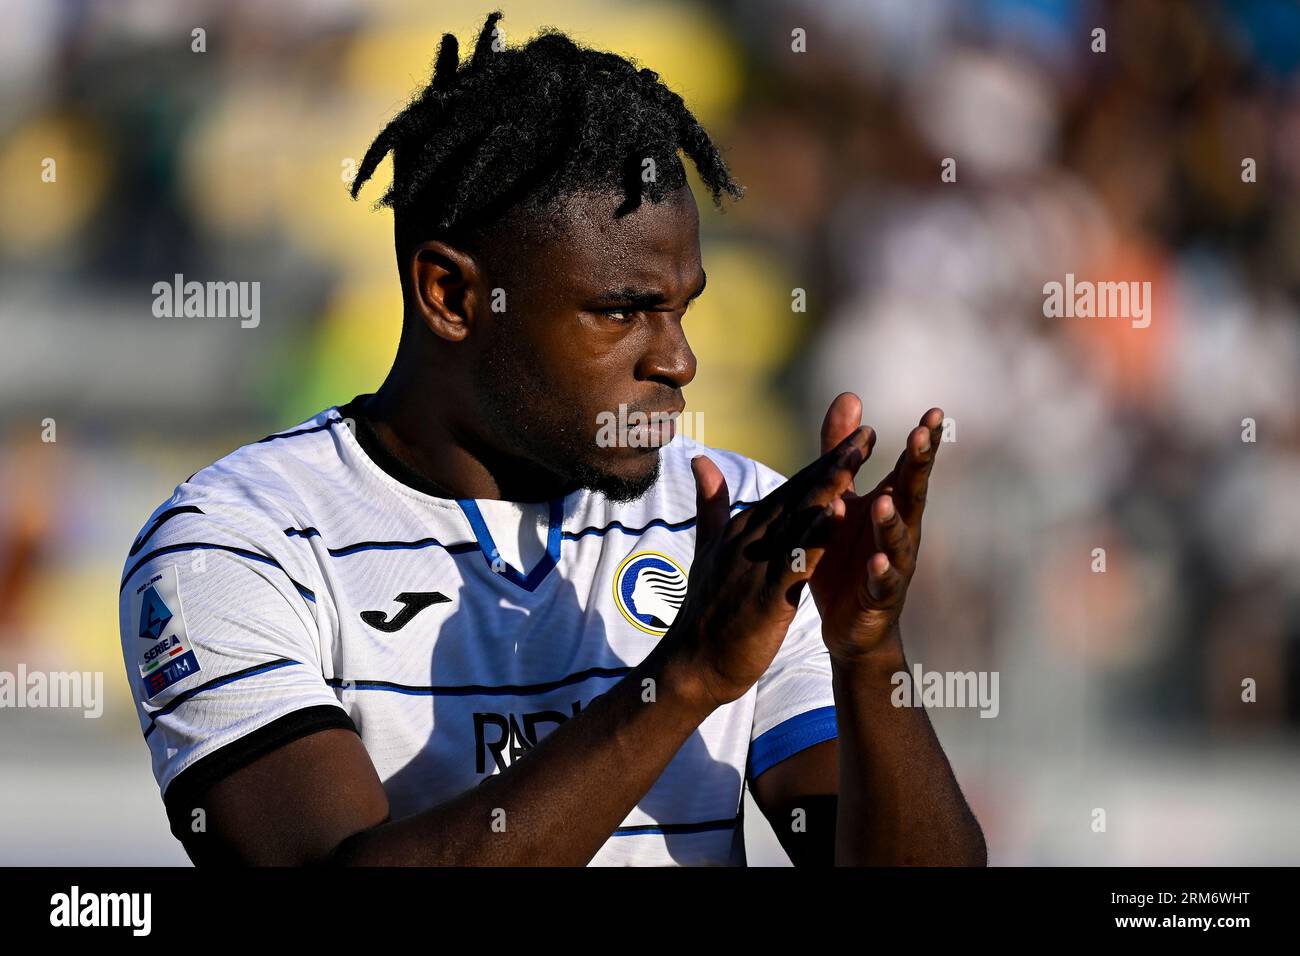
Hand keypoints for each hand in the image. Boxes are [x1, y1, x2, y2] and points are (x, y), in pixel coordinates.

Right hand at [662, 427, 872, 710]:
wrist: (692, 664)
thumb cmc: (705, 610)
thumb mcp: (708, 549)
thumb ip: (710, 504)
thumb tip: (699, 459)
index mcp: (744, 527)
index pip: (791, 487)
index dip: (824, 461)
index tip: (855, 436)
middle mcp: (751, 537)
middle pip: (799, 494)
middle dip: (834, 463)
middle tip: (867, 434)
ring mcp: (757, 564)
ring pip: (799, 520)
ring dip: (828, 489)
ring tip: (856, 462)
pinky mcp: (767, 595)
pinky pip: (795, 561)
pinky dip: (815, 538)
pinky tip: (837, 519)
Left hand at [808, 392, 943, 663]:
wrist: (848, 623)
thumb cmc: (847, 553)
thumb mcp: (841, 496)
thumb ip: (842, 452)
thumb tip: (850, 395)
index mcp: (891, 505)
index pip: (909, 468)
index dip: (923, 442)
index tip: (934, 413)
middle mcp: (900, 531)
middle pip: (912, 494)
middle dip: (918, 466)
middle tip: (922, 436)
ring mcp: (894, 564)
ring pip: (897, 539)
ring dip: (891, 521)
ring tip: (884, 502)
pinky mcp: (880, 596)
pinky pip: (883, 583)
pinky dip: (881, 572)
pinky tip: (878, 562)